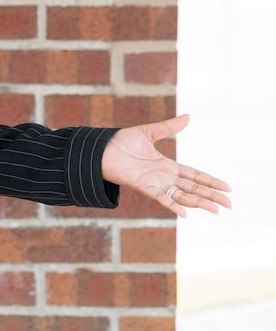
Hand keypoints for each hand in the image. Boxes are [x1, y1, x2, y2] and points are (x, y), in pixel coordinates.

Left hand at [101, 114, 231, 216]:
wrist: (100, 149)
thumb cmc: (120, 142)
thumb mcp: (148, 133)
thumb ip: (168, 127)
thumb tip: (188, 117)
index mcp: (167, 166)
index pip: (194, 175)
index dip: (210, 181)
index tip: (226, 187)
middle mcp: (164, 177)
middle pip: (193, 188)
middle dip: (211, 195)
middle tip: (230, 204)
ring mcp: (155, 184)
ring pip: (182, 196)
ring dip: (200, 202)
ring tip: (217, 209)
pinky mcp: (144, 187)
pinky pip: (162, 199)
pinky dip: (173, 205)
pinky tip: (186, 213)